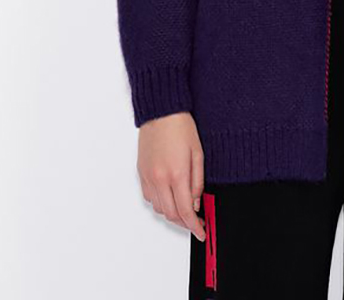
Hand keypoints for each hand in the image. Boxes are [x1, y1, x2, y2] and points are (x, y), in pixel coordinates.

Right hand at [137, 111, 206, 241]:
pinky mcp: (141, 173)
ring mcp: (147, 177)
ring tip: (185, 209)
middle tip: (197, 221)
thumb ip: (197, 181)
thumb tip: (196, 203)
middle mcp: (159, 179)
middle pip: (171, 214)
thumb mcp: (198, 153)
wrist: (161, 111)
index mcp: (176, 174)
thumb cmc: (181, 127)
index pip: (185, 211)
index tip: (202, 232)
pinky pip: (149, 197)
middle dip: (185, 223)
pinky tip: (170, 197)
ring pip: (159, 208)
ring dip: (172, 213)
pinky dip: (160, 203)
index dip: (195, 226)